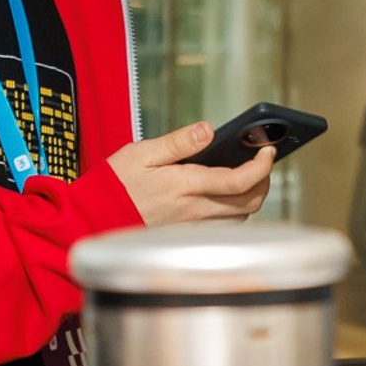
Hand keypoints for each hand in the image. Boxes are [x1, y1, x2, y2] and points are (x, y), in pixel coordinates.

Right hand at [108, 121, 275, 226]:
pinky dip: (237, 211)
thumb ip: (178, 142)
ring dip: (252, 196)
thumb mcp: (142, 152)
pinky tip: (229, 195)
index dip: (261, 166)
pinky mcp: (189, 236)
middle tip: (262, 160)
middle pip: (249, 202)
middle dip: (264, 180)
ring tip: (249, 175)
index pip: (239, 180)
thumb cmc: (117, 183)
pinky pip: (225, 227)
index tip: (268, 150)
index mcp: (185, 185)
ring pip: (241, 217)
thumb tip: (207, 130)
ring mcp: (194, 227)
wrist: (97, 217)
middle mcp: (195, 210)